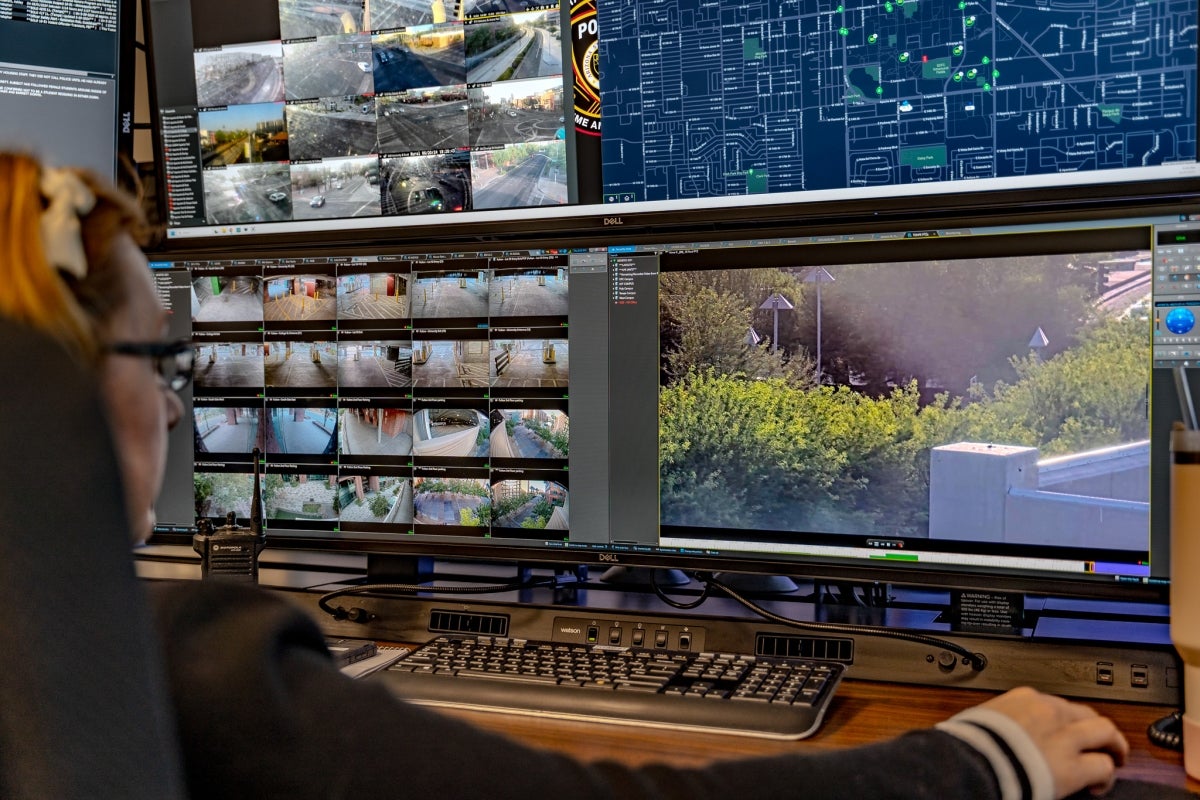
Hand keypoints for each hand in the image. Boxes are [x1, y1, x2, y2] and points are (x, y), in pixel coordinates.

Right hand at [977, 686, 1128, 798]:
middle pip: (1085, 712)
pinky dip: (1106, 775)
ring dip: (1113, 745)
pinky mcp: (1072, 767)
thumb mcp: (979, 720)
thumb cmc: (967, 744)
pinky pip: (1103, 766)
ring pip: (1105, 732)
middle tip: (1101, 740)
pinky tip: (1100, 785)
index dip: (1063, 718)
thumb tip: (995, 733)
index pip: (1054, 702)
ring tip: (1115, 757)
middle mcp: (1049, 712)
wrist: (970, 762)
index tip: (1062, 728)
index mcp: (1023, 698)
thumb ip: (997, 722)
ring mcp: (1063, 738)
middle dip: (1095, 727)